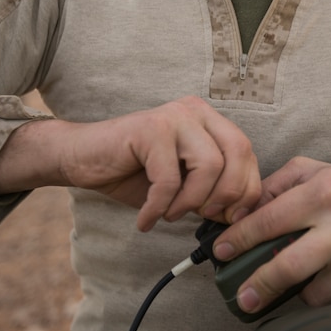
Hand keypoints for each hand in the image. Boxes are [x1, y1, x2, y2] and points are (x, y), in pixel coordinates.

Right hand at [0, 96, 261, 230]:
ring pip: (209, 166)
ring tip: (170, 214)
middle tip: (203, 217)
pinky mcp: (149, 129)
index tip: (229, 218)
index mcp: (210, 121)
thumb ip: (213, 192)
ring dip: (191, 202)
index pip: (247, 152)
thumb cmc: (134, 174)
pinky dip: (159, 208)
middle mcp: (196, 111)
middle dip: (227, 196)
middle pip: (238, 153)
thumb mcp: (184, 186)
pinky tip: (146, 219)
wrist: (83, 159)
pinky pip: (169, 179)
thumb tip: (241, 216)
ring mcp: (173, 116)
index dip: (247, 189)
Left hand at [212, 156, 330, 313]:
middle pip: (289, 265)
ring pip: (313, 291)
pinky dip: (329, 293)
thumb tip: (240, 212)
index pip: (271, 219)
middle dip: (259, 285)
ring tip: (304, 274)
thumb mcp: (315, 172)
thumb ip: (276, 186)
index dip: (239, 238)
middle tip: (242, 297)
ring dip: (300, 290)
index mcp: (326, 189)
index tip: (221, 251)